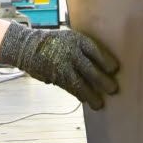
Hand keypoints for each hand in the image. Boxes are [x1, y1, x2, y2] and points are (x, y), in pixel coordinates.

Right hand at [0, 23, 119, 108]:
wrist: (28, 46)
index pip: (95, 51)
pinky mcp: (55, 77)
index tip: (115, 69)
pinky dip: (78, 94)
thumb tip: (102, 66)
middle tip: (113, 89)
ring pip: (80, 83)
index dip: (106, 61)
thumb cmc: (54, 42)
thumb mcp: (69, 38)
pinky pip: (69, 88)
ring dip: (91, 95)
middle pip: (91, 69)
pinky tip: (84, 99)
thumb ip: (83, 50)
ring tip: (99, 104)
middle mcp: (70, 52)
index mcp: (76, 40)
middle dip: (103, 81)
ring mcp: (62, 65)